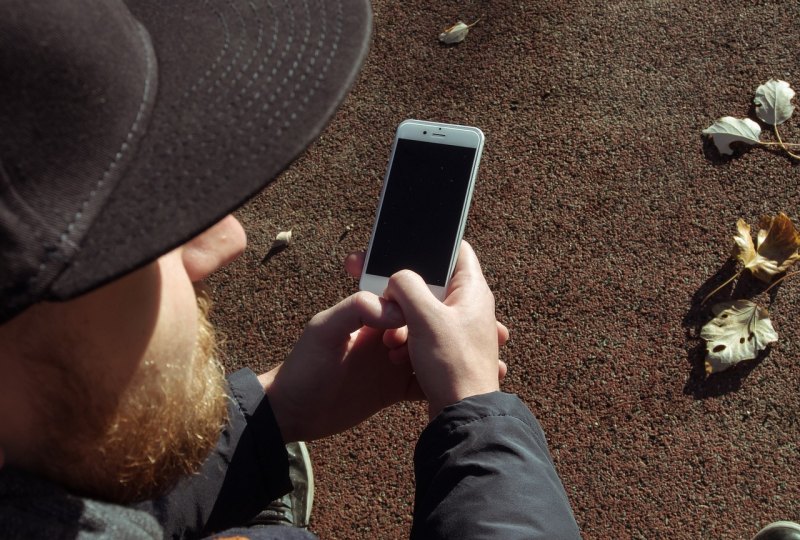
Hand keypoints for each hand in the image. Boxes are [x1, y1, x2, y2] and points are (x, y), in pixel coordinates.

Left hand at [258, 292, 422, 442]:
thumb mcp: (324, 330)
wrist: (293, 412)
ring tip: (431, 373)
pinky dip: (434, 386)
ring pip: (429, 355)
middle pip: (424, 327)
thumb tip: (398, 310)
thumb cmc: (303, 366)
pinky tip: (440, 391)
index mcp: (371, 316)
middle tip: (414, 356)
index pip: (407, 302)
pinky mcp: (394, 390)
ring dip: (438, 361)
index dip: (418, 310)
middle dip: (431, 337)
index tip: (414, 328)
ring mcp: (391, 364)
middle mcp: (385, 336)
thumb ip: (356, 309)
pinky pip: (422, 384)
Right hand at [382, 241, 503, 419]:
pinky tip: (398, 354)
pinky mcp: (449, 350)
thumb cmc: (453, 365)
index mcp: (473, 290)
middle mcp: (470, 307)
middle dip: (405, 293)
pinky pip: (422, 334)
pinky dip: (408, 340)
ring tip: (394, 340)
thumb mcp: (425, 317)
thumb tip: (396, 278)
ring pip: (423, 311)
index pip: (457, 250)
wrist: (462, 415)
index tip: (405, 251)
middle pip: (433, 283)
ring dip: (403, 321)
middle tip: (389, 303)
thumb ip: (407, 286)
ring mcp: (460, 329)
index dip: (432, 247)